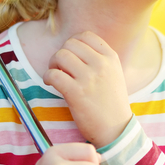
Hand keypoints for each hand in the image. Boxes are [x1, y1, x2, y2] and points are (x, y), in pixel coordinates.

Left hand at [43, 31, 132, 146]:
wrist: (116, 129)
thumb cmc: (111, 103)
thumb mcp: (114, 74)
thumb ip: (99, 59)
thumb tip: (74, 48)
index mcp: (111, 57)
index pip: (85, 36)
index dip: (72, 43)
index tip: (70, 56)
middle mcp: (101, 64)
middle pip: (70, 44)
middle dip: (61, 53)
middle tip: (59, 67)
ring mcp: (89, 78)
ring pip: (60, 55)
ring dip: (52, 64)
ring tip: (56, 76)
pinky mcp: (76, 93)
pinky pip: (53, 74)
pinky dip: (47, 77)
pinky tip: (50, 84)